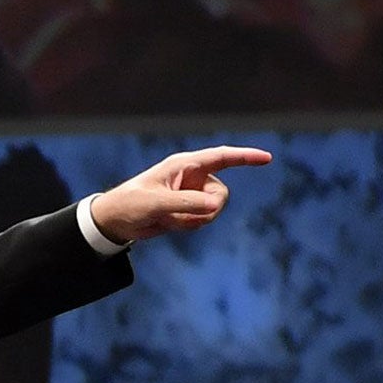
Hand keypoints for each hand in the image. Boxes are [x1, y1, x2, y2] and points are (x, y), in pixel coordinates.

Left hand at [89, 146, 273, 243]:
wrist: (115, 222)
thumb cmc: (130, 204)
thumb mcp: (156, 203)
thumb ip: (187, 203)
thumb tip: (216, 204)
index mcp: (185, 165)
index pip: (222, 157)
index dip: (245, 157)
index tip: (267, 158)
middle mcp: (191, 177)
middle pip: (221, 194)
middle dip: (207, 208)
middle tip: (182, 214)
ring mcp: (191, 194)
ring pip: (213, 209)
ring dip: (193, 219)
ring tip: (167, 218)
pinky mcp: (187, 210)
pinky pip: (201, 220)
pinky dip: (187, 226)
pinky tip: (168, 223)